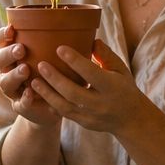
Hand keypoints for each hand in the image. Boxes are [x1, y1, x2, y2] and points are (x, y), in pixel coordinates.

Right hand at [0, 25, 61, 128]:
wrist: (58, 104)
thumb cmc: (61, 74)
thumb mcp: (63, 59)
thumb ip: (70, 49)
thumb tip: (96, 41)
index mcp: (15, 54)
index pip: (2, 40)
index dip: (3, 34)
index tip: (12, 29)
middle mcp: (9, 70)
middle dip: (8, 53)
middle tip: (21, 50)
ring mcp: (13, 89)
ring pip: (5, 82)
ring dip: (14, 75)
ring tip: (26, 70)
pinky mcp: (21, 106)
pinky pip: (19, 103)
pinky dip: (24, 99)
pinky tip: (31, 94)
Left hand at [30, 39, 152, 137]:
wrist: (130, 119)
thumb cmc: (124, 87)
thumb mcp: (121, 69)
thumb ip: (106, 55)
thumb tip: (92, 40)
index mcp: (112, 87)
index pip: (91, 73)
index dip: (75, 61)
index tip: (60, 49)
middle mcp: (101, 103)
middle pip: (74, 92)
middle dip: (55, 79)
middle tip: (41, 65)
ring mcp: (91, 116)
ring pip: (65, 106)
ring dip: (47, 93)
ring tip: (34, 81)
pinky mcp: (84, 123)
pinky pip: (64, 114)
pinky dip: (51, 104)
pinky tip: (39, 95)